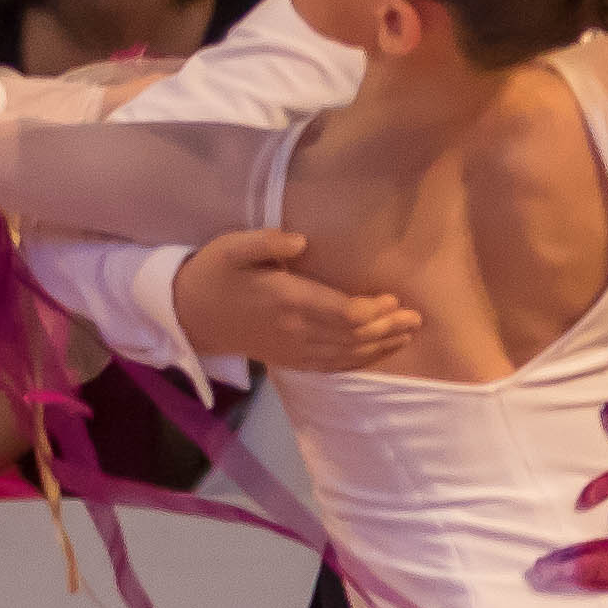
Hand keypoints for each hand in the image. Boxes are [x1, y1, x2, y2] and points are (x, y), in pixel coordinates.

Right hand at [173, 228, 422, 374]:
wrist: (189, 314)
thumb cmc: (215, 273)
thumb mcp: (232, 247)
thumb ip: (265, 242)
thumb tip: (301, 241)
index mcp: (285, 301)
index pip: (341, 313)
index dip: (372, 310)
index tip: (393, 298)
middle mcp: (295, 330)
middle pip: (352, 336)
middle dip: (387, 328)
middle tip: (417, 317)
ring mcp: (294, 350)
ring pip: (347, 354)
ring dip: (381, 346)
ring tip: (409, 334)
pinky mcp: (291, 360)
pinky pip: (333, 366)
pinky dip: (361, 361)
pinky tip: (380, 352)